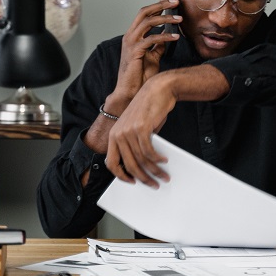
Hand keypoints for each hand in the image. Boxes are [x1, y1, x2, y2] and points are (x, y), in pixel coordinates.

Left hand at [105, 73, 175, 188]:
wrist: (158, 90)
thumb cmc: (149, 109)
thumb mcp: (136, 127)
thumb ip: (135, 144)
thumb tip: (143, 166)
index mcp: (114, 135)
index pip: (111, 163)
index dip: (121, 176)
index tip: (132, 182)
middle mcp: (118, 134)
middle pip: (129, 165)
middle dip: (143, 178)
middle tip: (154, 185)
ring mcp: (128, 131)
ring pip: (141, 160)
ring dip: (154, 171)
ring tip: (164, 176)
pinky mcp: (141, 128)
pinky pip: (149, 151)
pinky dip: (157, 159)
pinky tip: (164, 161)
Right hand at [109, 0, 180, 108]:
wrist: (130, 92)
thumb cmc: (140, 76)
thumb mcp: (152, 57)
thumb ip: (157, 46)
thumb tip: (166, 37)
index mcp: (133, 35)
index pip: (145, 14)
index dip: (157, 3)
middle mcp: (130, 35)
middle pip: (144, 12)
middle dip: (161, 4)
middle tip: (176, 2)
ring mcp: (130, 43)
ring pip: (148, 22)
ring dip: (165, 19)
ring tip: (180, 20)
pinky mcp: (134, 51)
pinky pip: (151, 39)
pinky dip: (165, 36)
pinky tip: (175, 37)